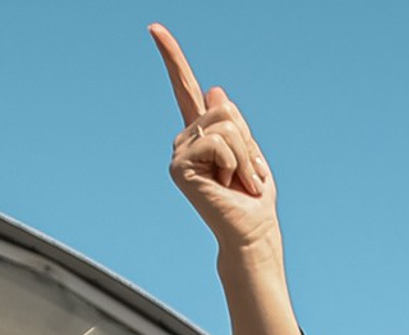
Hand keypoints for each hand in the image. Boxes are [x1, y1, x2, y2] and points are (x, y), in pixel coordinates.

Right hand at [153, 25, 279, 258]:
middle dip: (247, 143)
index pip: (185, 89)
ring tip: (239, 182)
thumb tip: (215, 90)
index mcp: (203, 134)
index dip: (171, 58)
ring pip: (224, 126)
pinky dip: (234, 163)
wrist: (253, 233)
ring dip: (244, 156)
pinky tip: (228, 184)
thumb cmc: (253, 200)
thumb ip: (235, 123)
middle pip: (224, 110)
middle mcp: (186, 139)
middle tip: (246, 176)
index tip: (154, 28)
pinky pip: (218, 143)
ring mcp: (179, 151)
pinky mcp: (179, 166)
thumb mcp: (251, 153)